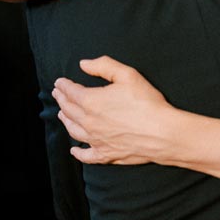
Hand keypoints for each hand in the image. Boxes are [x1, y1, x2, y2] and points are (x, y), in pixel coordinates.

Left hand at [52, 56, 176, 164]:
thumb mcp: (127, 75)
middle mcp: (89, 122)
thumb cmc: (147, 102)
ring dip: (65, 120)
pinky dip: (78, 152)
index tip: (59, 82)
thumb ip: (103, 65)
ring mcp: (96, 140)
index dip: (63, 86)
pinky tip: (74, 150)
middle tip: (57, 94)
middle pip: (69, 110)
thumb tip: (83, 64)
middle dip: (61, 100)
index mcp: (91, 101)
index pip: (71, 92)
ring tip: (62, 114)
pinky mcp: (106, 154)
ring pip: (74, 130)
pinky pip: (86, 155)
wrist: (162, 132)